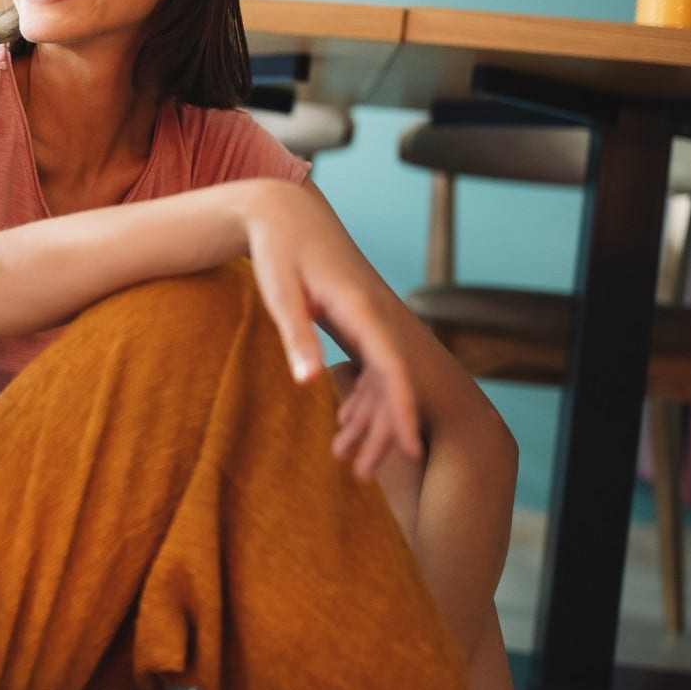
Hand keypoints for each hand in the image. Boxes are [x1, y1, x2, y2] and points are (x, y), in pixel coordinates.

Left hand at [234, 180, 422, 479]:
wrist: (283, 213)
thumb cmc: (278, 250)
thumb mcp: (280, 293)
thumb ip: (297, 336)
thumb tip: (310, 385)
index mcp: (361, 309)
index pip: (392, 367)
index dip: (403, 409)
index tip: (412, 447)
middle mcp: (374, 315)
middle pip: (391, 380)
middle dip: (385, 429)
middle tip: (365, 476)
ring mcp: (369, 318)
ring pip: (382, 377)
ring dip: (371, 419)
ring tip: (350, 463)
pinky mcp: (356, 319)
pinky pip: (370, 366)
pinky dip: (362, 398)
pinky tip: (346, 426)